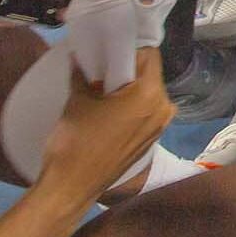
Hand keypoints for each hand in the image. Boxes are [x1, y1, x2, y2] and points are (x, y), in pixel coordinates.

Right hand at [37, 47, 174, 199]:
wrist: (72, 187)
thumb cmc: (76, 140)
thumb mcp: (78, 100)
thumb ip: (83, 73)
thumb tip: (80, 56)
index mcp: (150, 94)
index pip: (149, 56)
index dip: (129, 49)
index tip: (109, 49)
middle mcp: (164, 109)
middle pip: (150, 75)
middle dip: (128, 69)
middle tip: (102, 68)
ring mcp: (159, 127)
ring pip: (148, 94)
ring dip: (129, 88)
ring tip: (103, 88)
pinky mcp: (150, 141)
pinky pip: (145, 112)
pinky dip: (131, 106)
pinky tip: (109, 108)